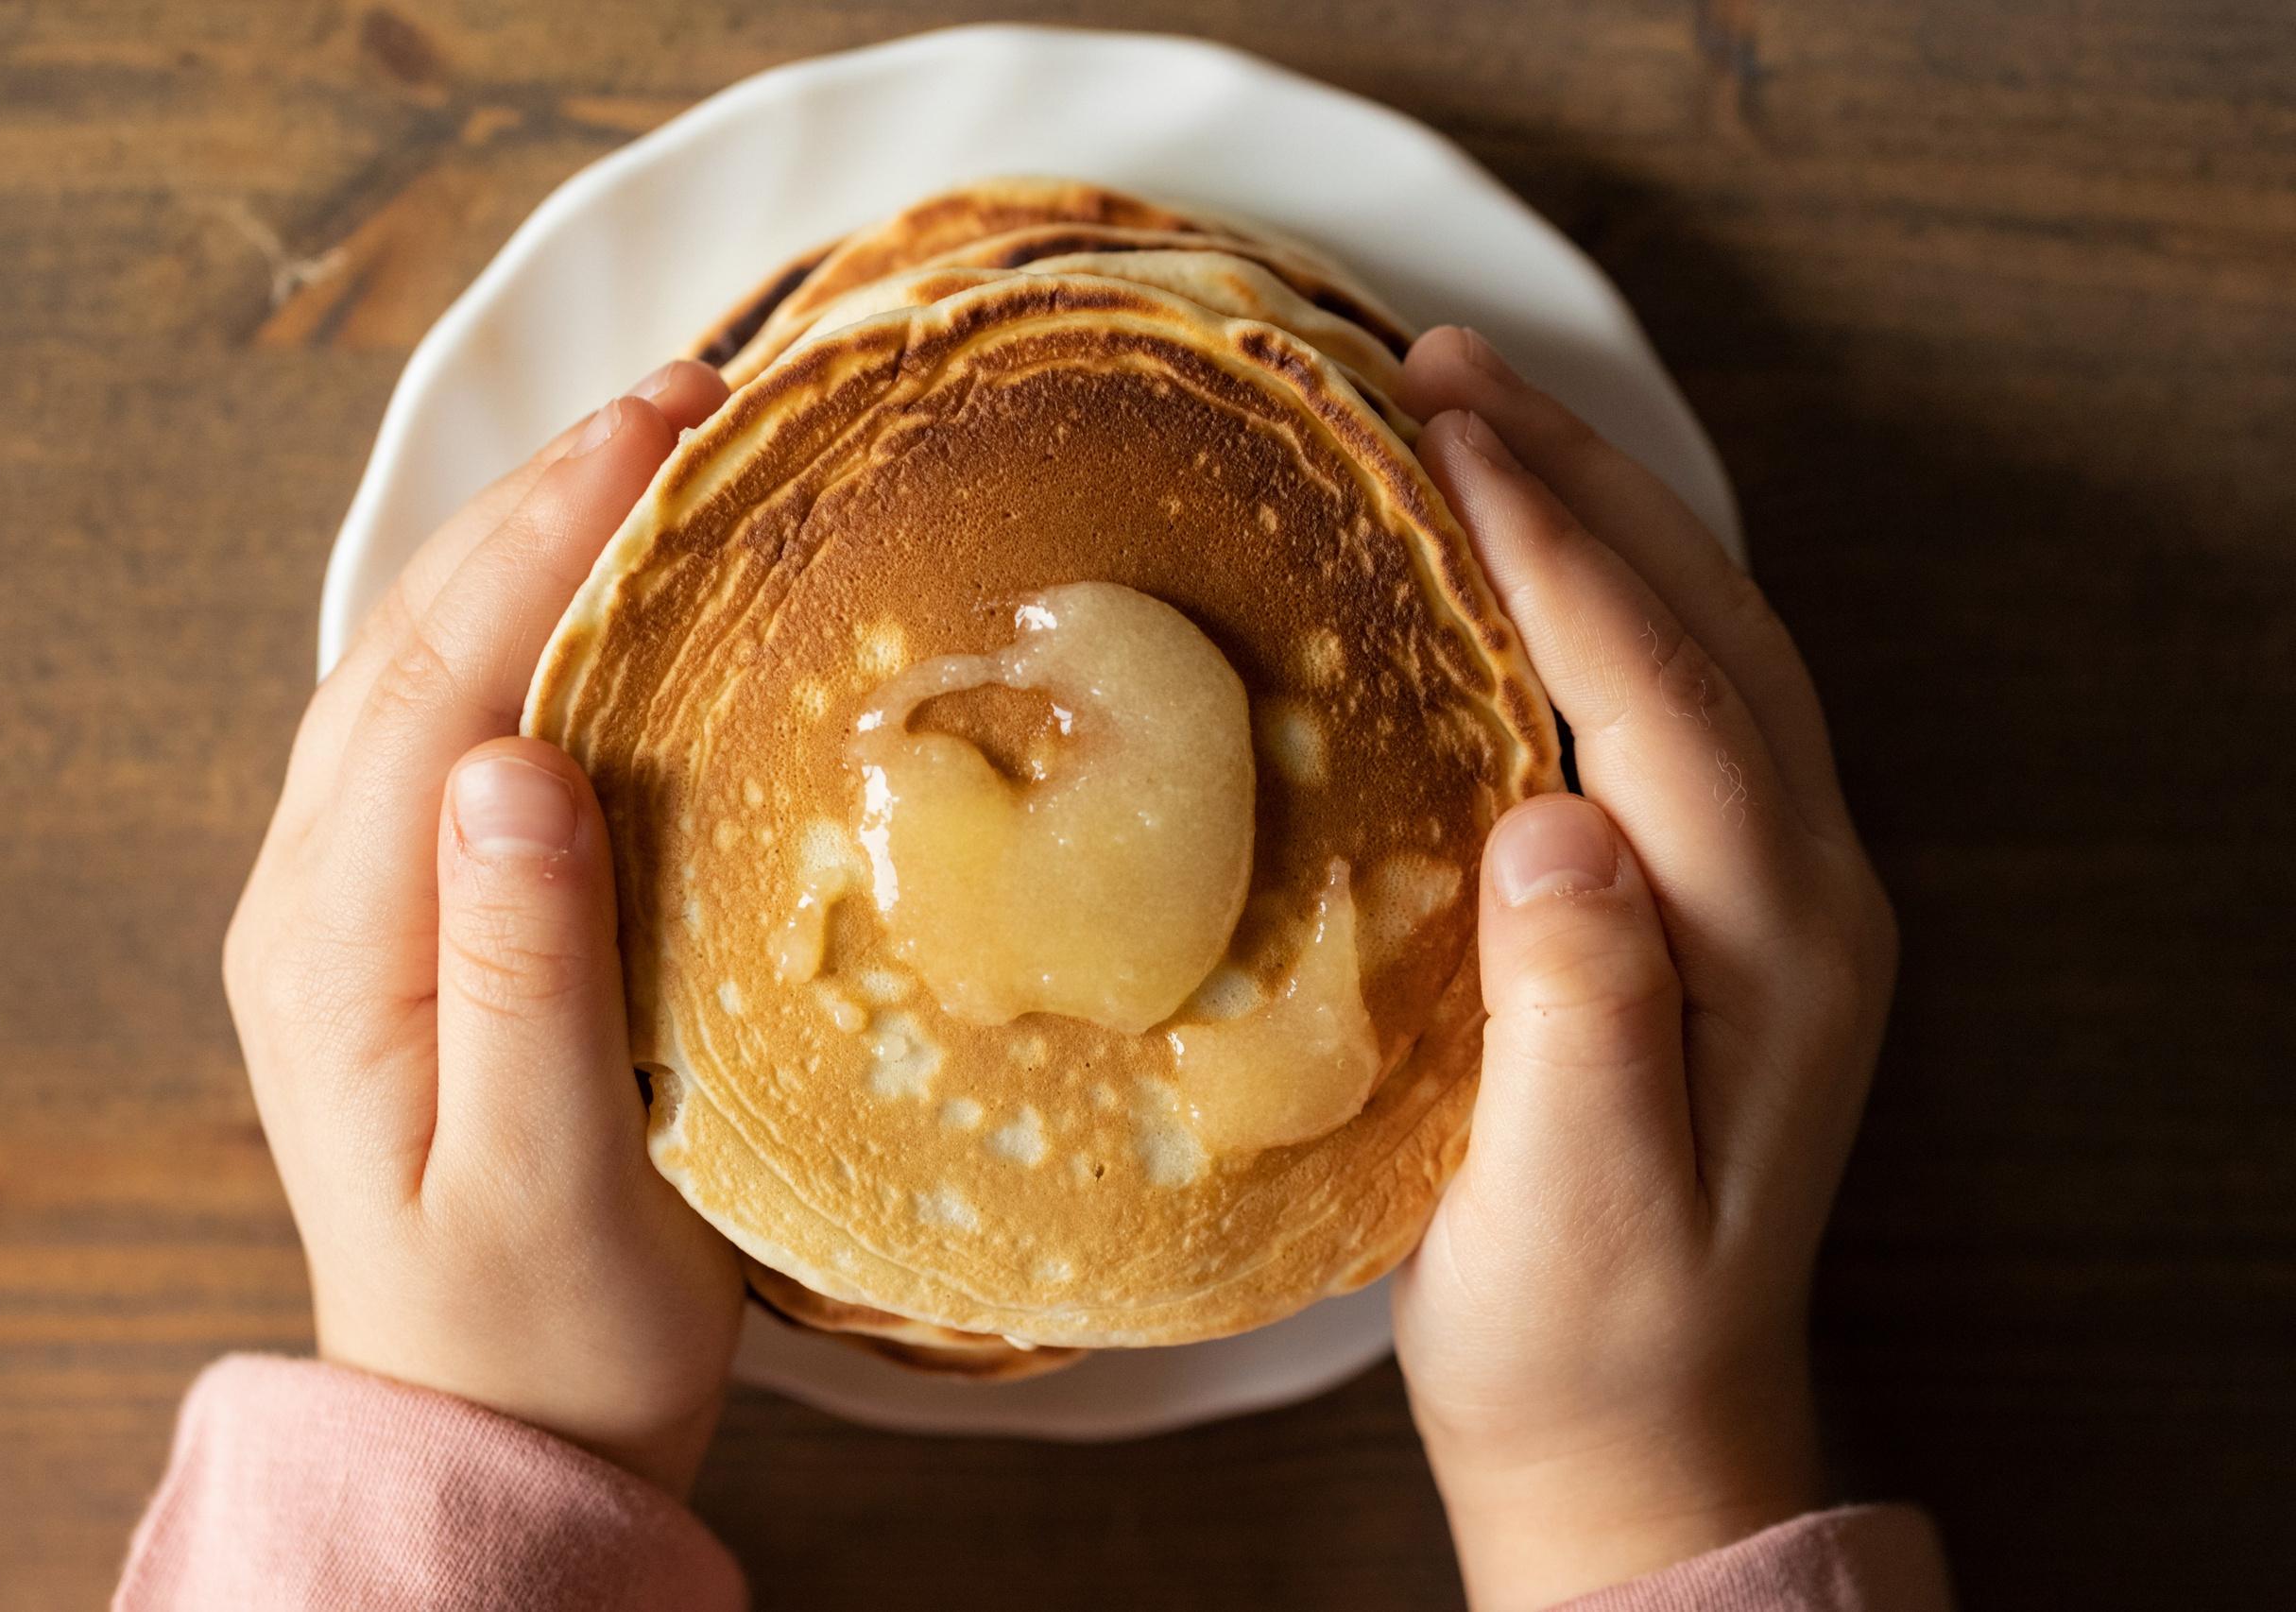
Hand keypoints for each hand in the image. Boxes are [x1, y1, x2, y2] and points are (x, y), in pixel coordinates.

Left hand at [223, 360, 746, 1500]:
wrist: (503, 1424)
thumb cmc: (547, 1329)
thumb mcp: (548, 1174)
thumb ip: (521, 970)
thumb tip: (513, 759)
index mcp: (336, 947)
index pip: (437, 684)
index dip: (549, 539)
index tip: (666, 430)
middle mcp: (319, 899)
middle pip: (416, 641)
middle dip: (544, 501)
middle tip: (689, 399)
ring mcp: (357, 900)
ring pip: (427, 664)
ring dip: (534, 542)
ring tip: (658, 452)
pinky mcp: (417, 915)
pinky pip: (458, 721)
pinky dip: (532, 623)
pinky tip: (608, 586)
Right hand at [1391, 328, 1897, 1608]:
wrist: (1642, 1434)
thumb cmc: (1582, 1336)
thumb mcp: (1571, 1207)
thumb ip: (1583, 1017)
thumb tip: (1552, 827)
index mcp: (1772, 948)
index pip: (1662, 693)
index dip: (1554, 546)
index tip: (1442, 429)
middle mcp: (1804, 893)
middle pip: (1709, 626)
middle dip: (1582, 479)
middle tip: (1442, 369)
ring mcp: (1778, 893)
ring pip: (1708, 645)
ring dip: (1602, 514)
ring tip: (1474, 418)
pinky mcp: (1722, 906)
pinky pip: (1679, 701)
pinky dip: (1605, 598)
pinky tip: (1524, 561)